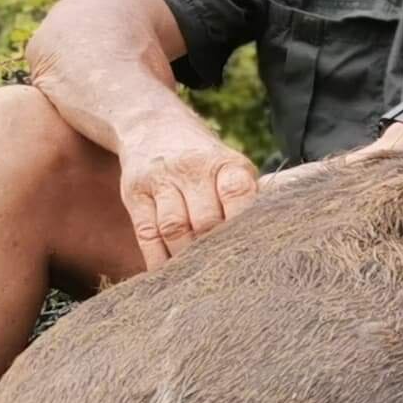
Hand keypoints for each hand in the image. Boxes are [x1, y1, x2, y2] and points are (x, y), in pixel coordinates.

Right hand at [117, 120, 261, 269]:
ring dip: (185, 259)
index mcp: (225, 164)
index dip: (241, 225)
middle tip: (223, 272)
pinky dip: (158, 260)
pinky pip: (147, 235)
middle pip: (205, 221)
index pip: (237, 194)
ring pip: (174, 229)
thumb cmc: (207, 164)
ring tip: (197, 275)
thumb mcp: (231, 168)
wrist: (155, 127)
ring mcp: (160, 180)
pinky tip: (168, 274)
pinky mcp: (134, 194)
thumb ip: (248, 200)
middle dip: (214, 251)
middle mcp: (192, 168)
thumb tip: (268, 240)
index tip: (248, 251)